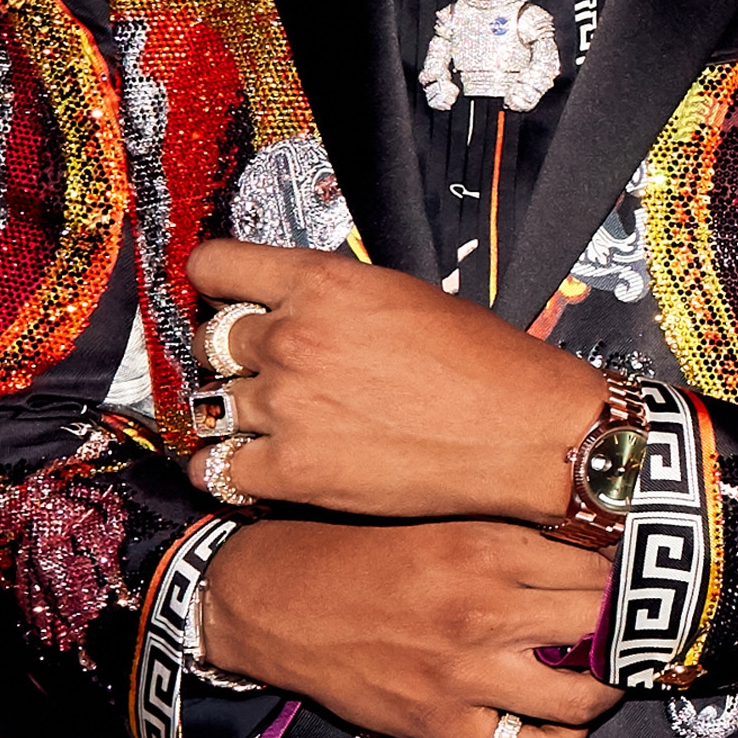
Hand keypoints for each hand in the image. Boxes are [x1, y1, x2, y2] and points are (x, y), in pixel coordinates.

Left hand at [183, 239, 609, 523]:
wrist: (527, 433)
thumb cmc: (486, 365)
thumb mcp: (404, 296)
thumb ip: (333, 298)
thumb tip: (291, 308)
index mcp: (322, 283)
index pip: (213, 266)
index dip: (216, 286)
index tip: (228, 303)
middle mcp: (293, 339)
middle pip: (210, 342)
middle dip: (234, 358)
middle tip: (267, 374)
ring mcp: (287, 406)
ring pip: (211, 405)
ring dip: (237, 415)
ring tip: (272, 424)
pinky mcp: (293, 471)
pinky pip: (215, 470)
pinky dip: (227, 470)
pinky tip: (254, 468)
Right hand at [197, 517, 620, 737]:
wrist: (270, 600)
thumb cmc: (351, 551)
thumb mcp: (438, 518)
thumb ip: (509, 537)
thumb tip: (589, 552)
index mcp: (487, 546)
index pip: (598, 566)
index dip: (628, 576)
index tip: (637, 581)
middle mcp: (485, 608)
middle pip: (603, 626)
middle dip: (630, 630)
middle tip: (633, 631)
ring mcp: (464, 673)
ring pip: (584, 697)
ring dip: (608, 689)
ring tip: (605, 677)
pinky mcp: (439, 724)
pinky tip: (560, 723)